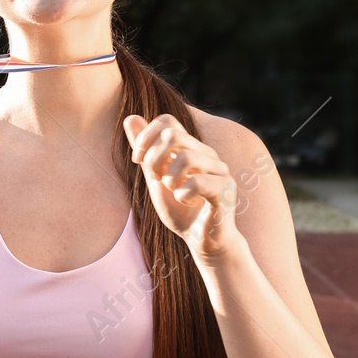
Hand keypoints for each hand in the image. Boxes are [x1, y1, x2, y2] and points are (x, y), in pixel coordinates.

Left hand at [123, 113, 245, 262]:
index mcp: (190, 148)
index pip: (167, 121)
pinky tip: (186, 202)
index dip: (145, 136)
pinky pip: (198, 182)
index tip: (137, 160)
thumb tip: (130, 117)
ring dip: (169, 178)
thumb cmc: (180, 210)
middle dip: (154, 158)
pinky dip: (183, 194)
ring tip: (174, 192)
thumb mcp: (155, 178)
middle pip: (173, 135)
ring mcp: (219, 169)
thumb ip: (145, 150)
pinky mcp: (226, 189)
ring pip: (186, 157)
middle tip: (156, 179)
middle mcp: (206, 153)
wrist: (201, 240)